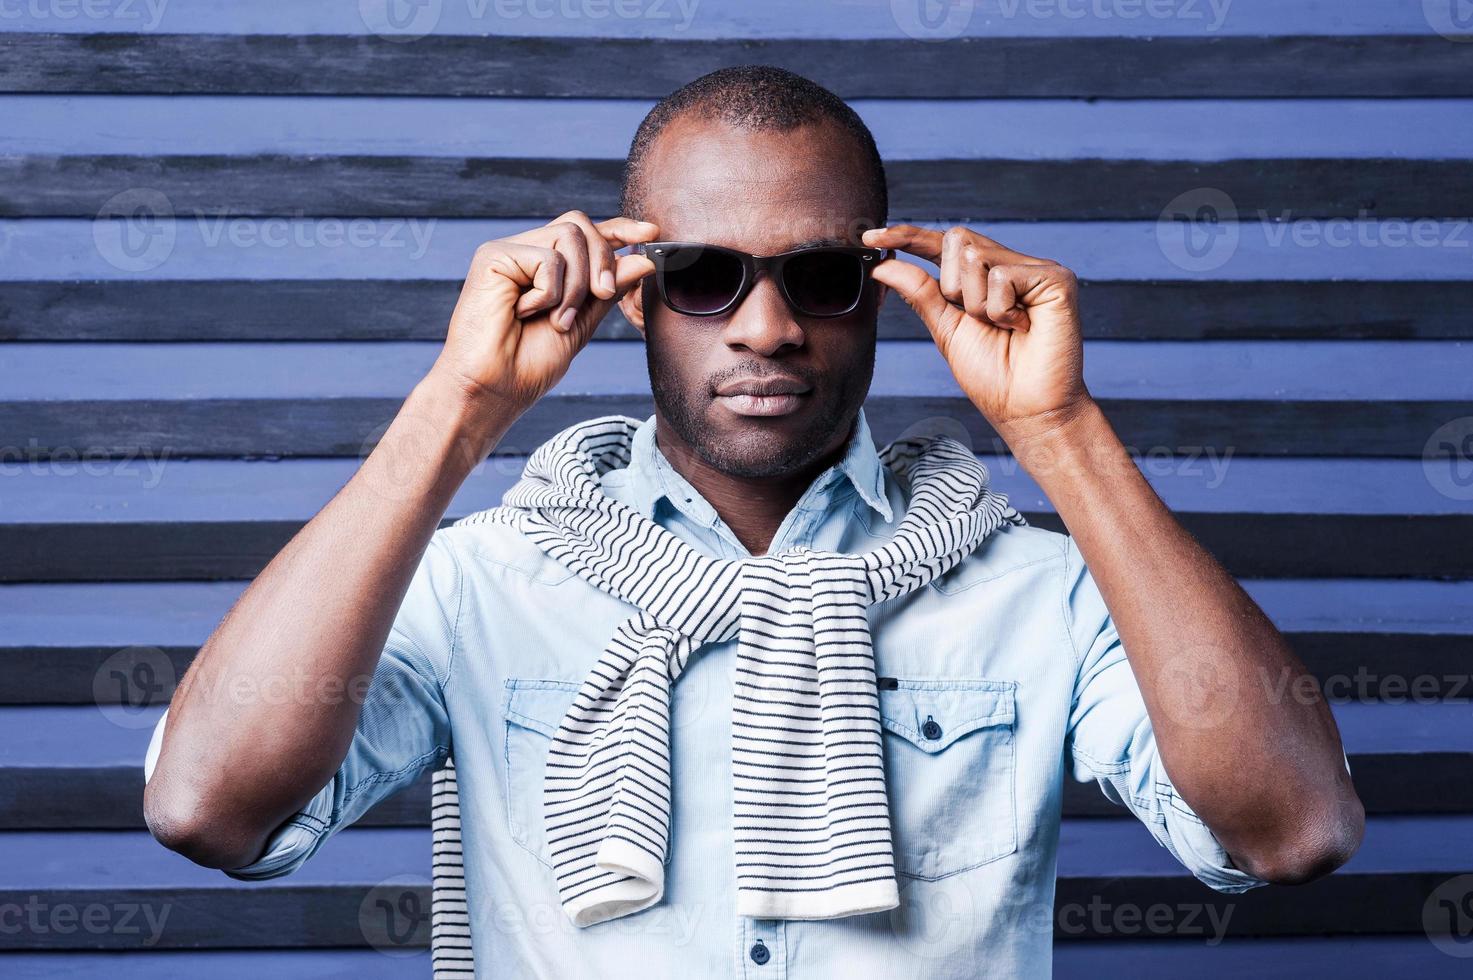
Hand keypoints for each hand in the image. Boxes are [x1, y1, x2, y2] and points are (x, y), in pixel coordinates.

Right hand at [429, 211, 658, 417]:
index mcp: (546, 268)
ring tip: (556, 319)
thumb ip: (609, 290)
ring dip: (576, 286)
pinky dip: (549, 293)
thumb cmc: (528, 365)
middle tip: (602, 296)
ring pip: (569, 236)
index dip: (620, 229)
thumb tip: (644, 259)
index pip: (587, 234)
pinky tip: (524, 313)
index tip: (651, 235)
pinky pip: (547, 258)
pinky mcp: (493, 256)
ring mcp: (509, 252)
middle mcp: (527, 253)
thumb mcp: (582, 324)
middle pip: (581, 227)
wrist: (494, 389)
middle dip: (603, 261)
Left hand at [862, 224, 1090, 443]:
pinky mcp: (1056, 278)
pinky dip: (1002, 310)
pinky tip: (1023, 328)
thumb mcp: (946, 329)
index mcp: (982, 279)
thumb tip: (883, 265)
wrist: (1026, 410)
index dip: (907, 236)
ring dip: (977, 304)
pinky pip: (1003, 276)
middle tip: (979, 321)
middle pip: (957, 240)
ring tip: (1004, 328)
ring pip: (975, 257)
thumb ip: (920, 293)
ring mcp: (1035, 270)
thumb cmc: (993, 377)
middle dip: (953, 287)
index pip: (941, 245)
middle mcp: (1010, 266)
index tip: (870, 238)